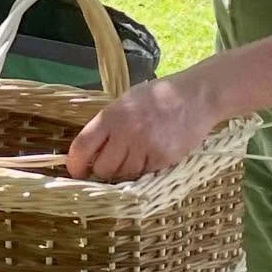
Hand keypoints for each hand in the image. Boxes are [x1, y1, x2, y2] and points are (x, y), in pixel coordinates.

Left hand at [66, 75, 219, 182]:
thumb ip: (107, 125)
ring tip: (136, 155)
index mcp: (112, 115)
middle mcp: (126, 132)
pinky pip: (145, 174)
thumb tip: (88, 152)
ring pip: (124, 175)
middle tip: (110, 165)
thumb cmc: (159, 97)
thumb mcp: (126, 102)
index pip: (82, 146)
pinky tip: (152, 154)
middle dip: (103, 171)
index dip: (75, 164)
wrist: (196, 96)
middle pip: (103, 169)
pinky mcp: (163, 158)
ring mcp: (146, 146)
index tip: (76, 171)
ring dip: (125, 171)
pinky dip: (145, 170)